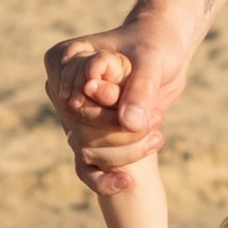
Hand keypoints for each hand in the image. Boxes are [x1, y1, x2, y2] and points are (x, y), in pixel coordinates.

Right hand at [45, 15, 190, 192]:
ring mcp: (73, 117)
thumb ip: (140, 89)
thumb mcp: (152, 61)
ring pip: (86, 150)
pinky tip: (128, 181)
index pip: (73, 100)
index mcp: (63, 60)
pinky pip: (86, 167)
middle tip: (156, 119)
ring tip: (157, 135)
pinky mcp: (90, 136)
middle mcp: (62, 90)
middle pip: (79, 128)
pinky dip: (104, 179)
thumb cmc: (155, 46)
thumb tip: (130, 125)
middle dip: (119, 133)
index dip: (104, 112)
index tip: (140, 109)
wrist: (165, 55)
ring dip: (124, 152)